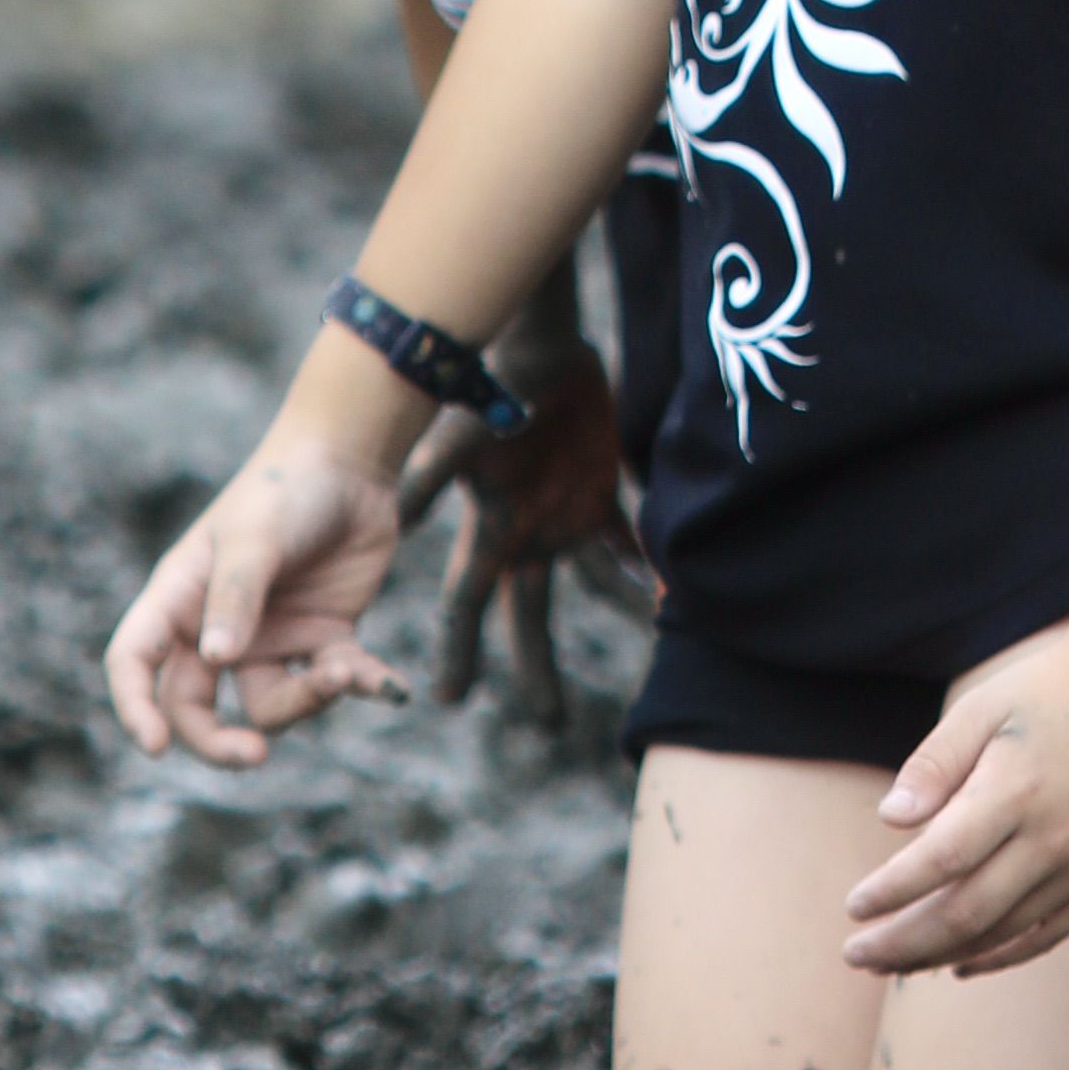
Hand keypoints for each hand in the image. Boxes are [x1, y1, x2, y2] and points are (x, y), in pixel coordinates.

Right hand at [105, 387, 410, 767]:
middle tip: (255, 754)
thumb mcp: (257, 536)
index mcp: (180, 597)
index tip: (156, 748)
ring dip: (306, 701)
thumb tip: (217, 661)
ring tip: (343, 673)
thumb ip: (237, 596)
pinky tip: (390, 686)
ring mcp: (269, 636)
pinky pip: (331, 683)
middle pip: (195, 707)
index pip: (135, 662)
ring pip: (268, 705)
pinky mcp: (321, 637)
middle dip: (218, 741)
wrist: (354, 462)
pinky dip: (359, 686)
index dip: (134, 708)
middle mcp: (217, 627)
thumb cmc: (287, 487)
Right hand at [399, 336, 636, 723]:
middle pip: (528, 615)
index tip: (447, 702)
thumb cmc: (495, 386)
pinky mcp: (600, 490)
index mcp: (488, 530)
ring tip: (641, 658)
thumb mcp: (461, 432)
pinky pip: (630, 542)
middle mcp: (524, 533)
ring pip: (588, 588)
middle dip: (535, 667)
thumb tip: (398, 519)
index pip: (466, 604)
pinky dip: (648, 568)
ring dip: (611, 619)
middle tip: (548, 727)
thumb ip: (434, 472)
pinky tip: (670, 596)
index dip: (457, 653)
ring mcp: (563, 515)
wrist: (537, 342)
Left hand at [842, 616, 1068, 977]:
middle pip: (966, 913)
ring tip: (893, 963)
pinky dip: (999, 958)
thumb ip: (934, 764)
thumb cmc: (1045, 694)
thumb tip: (889, 819)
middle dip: (903, 941)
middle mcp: (1054, 838)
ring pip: (1001, 933)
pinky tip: (958, 965)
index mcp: (1016, 790)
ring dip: (941, 955)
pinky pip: (1046, 936)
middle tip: (857, 955)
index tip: (854, 907)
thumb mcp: (981, 708)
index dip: (892, 891)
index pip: (941, 859)